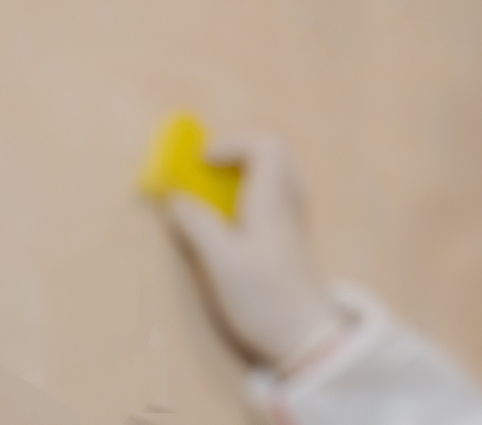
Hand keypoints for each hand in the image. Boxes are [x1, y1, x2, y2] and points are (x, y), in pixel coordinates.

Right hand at [166, 134, 348, 371]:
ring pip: (277, 176)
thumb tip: (175, 199)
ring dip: (245, 175)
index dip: (233, 144)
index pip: (267, 145)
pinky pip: (276, 197)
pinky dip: (252, 195)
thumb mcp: (221, 263)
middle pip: (275, 155)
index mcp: (275, 200)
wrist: (307, 337)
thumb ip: (197, 225)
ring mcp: (295, 221)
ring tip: (215, 196)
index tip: (202, 162)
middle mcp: (290, 204)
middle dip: (238, 155)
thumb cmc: (265, 298)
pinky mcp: (293, 240)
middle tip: (208, 172)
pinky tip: (232, 222)